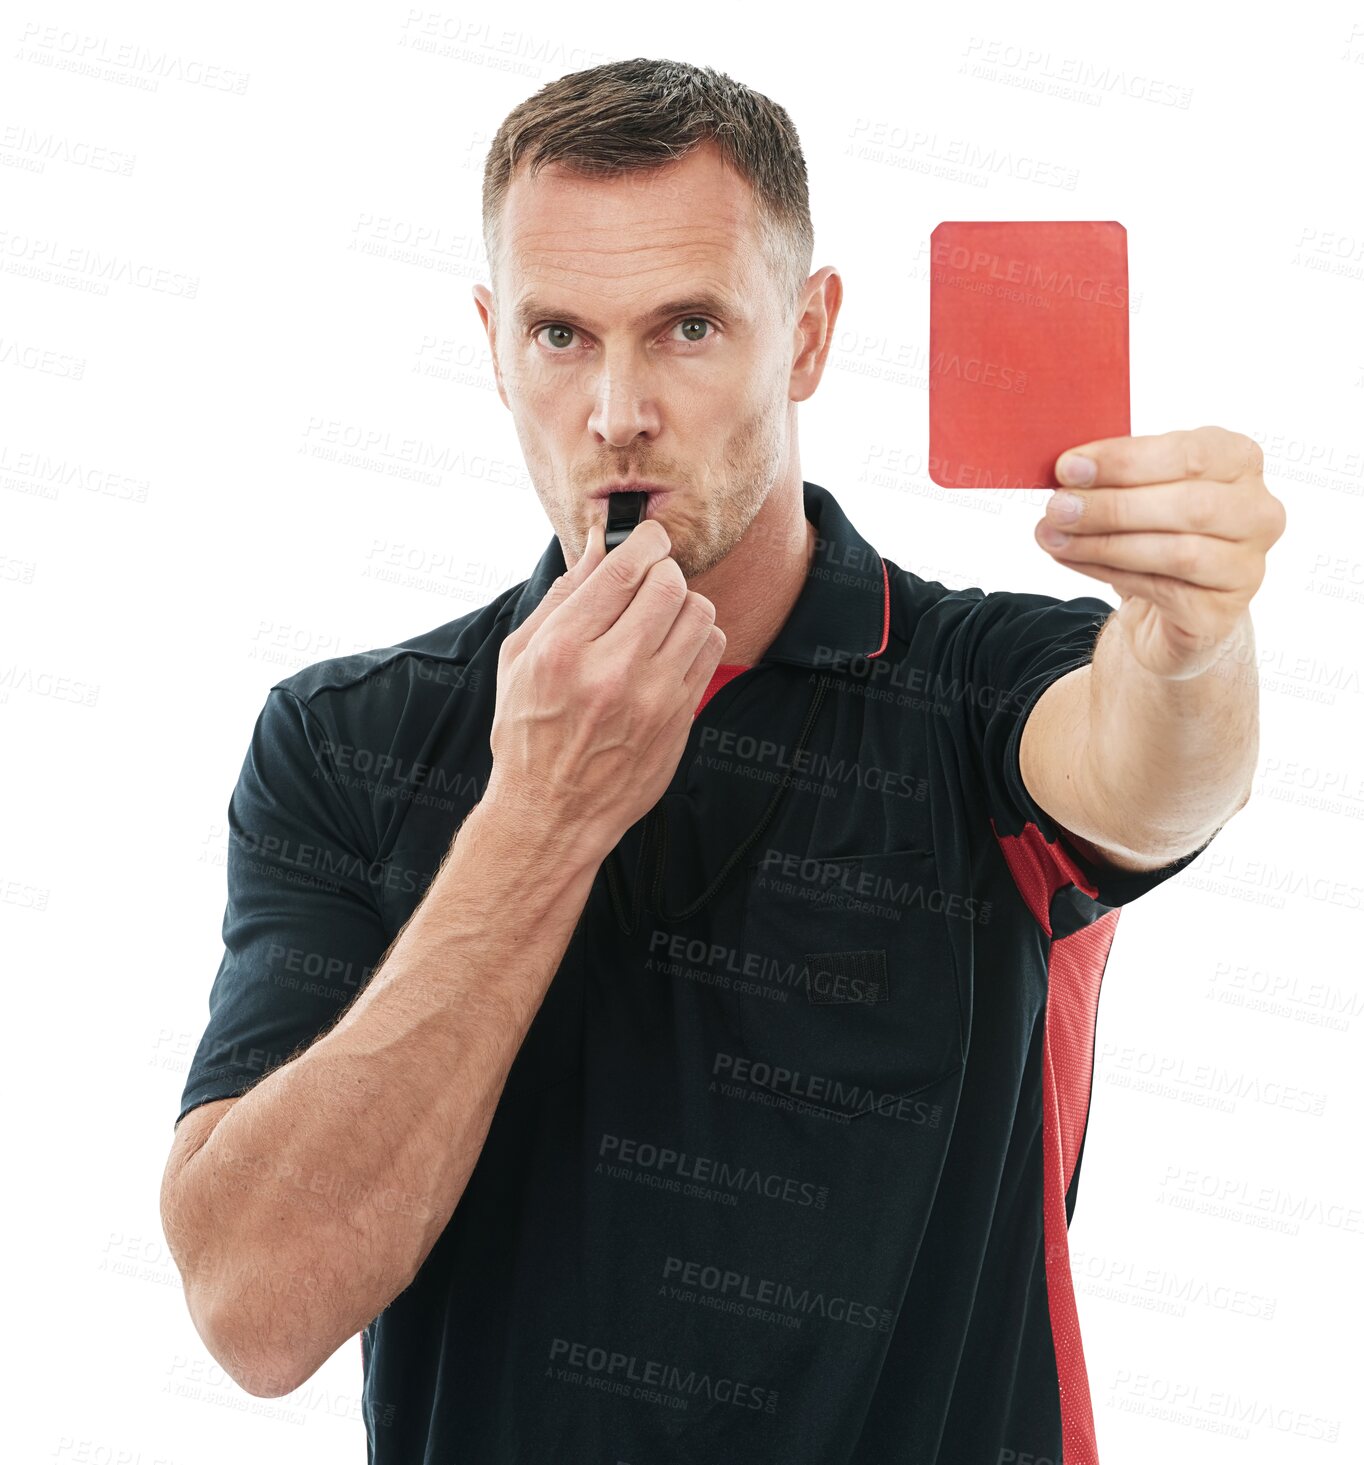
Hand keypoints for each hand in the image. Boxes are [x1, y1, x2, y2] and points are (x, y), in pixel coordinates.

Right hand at [486, 519, 726, 859]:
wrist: (552, 813)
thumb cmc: (528, 734)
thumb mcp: (519, 659)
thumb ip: (561, 597)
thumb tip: (597, 546)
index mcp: (563, 650)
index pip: (624, 570)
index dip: (645, 540)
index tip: (646, 538)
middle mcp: (612, 672)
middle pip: (669, 585)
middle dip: (662, 570)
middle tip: (648, 581)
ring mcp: (653, 699)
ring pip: (699, 614)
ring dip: (682, 603)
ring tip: (659, 617)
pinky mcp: (680, 718)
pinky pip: (711, 650)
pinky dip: (696, 636)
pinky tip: (671, 648)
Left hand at [1033, 425, 1286, 678]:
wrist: (1170, 607)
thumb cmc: (1155, 530)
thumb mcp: (1139, 489)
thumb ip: (1113, 476)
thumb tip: (1067, 473)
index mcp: (1240, 462)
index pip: (1190, 454)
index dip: (1125, 460)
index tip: (1068, 468)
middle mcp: (1258, 512)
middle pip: (1189, 505)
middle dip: (1113, 506)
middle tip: (1057, 508)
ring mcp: (1247, 566)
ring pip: (1176, 551)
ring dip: (1105, 543)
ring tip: (1054, 537)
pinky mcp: (1221, 612)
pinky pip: (1161, 589)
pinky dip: (1108, 573)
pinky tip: (1072, 559)